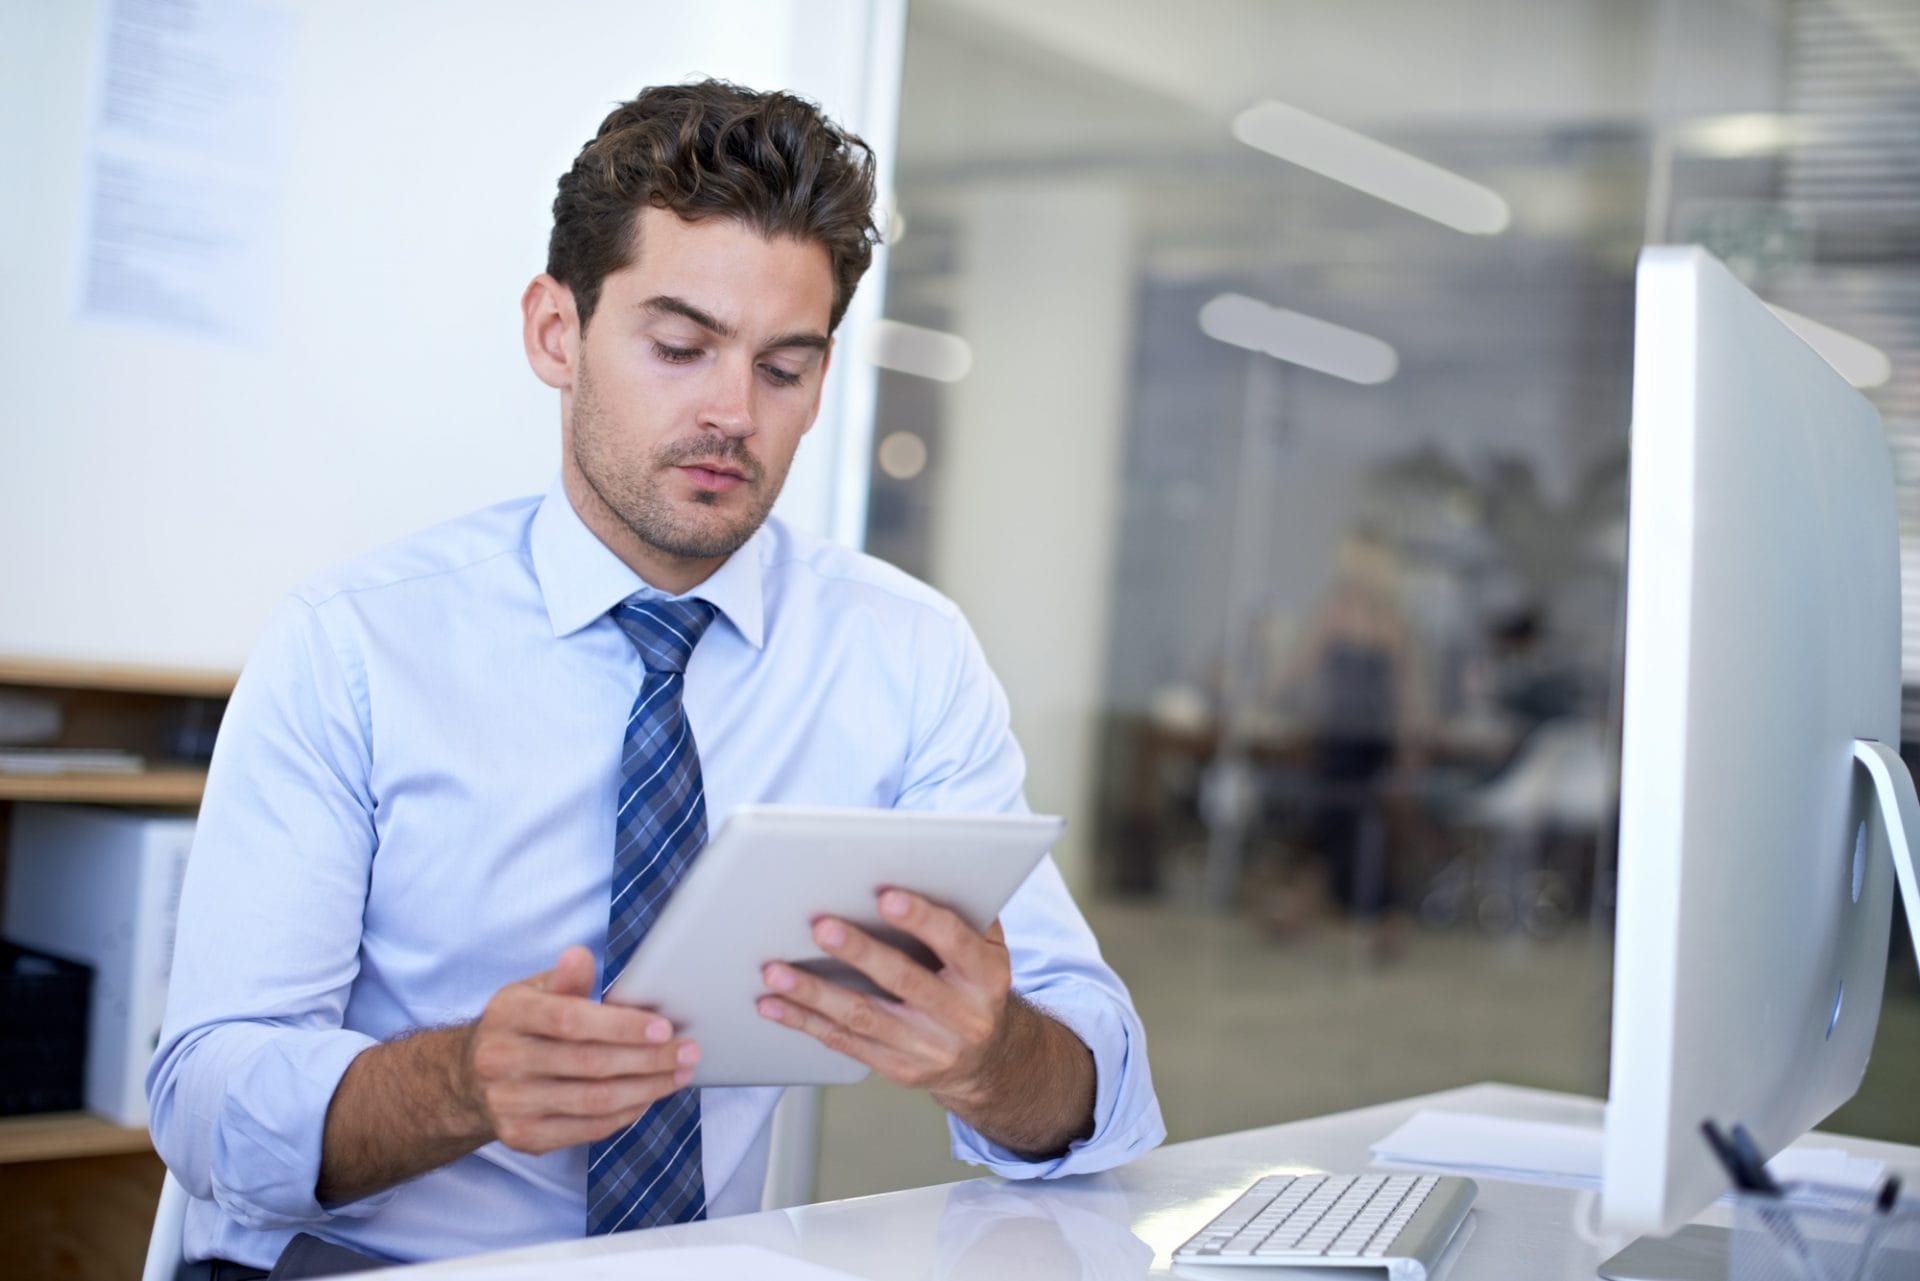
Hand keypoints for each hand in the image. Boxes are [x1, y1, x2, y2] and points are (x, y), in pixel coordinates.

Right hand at [461, 945, 699, 1153]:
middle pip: (588, 1064)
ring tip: (679, 1075)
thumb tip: (580, 956)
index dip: (621, 1026)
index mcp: (508, 1014)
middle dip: (648, 1059)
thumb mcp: (533, 991)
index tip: (664, 1027)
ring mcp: (509, 1103)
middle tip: (688, 1052)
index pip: (571, 1020)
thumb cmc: (521, 1025)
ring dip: (645, 1089)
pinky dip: (624, 1115)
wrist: (471, 1078)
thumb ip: (564, 979)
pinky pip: (585, 1130)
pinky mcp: (522, 1136)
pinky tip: (648, 1098)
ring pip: (592, 1101)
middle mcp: (501, 1060)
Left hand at [756, 890, 1014, 1110]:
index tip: (885, 897)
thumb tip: (923, 870)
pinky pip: (845, 1042)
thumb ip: (962, 913)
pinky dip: (806, 1022)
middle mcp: (963, 1016)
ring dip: (815, 993)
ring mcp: (929, 1048)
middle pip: (903, 979)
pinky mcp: (899, 1069)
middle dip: (858, 951)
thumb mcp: (988, 949)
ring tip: (776, 972)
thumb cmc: (975, 985)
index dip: (920, 918)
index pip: (953, 942)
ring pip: (863, 1016)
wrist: (988, 1058)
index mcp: (985, 976)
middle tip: (820, 927)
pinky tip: (776, 1005)